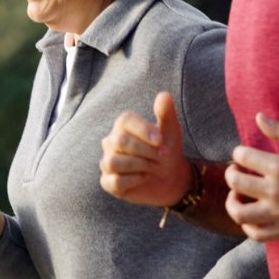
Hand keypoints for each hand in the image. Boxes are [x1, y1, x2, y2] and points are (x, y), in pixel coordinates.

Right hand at [99, 92, 192, 207]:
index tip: (160, 140)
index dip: (143, 130)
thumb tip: (164, 95)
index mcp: (124, 126)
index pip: (125, 121)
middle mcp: (111, 142)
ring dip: (139, 165)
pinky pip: (114, 181)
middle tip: (163, 155)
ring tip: (154, 166)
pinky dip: (132, 180)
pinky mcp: (108, 182)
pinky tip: (144, 178)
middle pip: (120, 141)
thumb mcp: (171, 131)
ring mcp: (108, 162)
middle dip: (145, 150)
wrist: (170, 178)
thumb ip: (166, 113)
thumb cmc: (166, 150)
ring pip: (113, 161)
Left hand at [223, 114, 278, 241]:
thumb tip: (258, 117)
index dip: (239, 153)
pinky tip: (251, 215)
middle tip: (237, 171)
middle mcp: (275, 191)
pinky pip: (257, 234)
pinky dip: (247, 227)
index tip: (244, 154)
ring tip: (238, 194)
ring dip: (232, 202)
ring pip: (239, 213)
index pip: (242, 156)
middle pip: (236, 182)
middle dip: (232, 173)